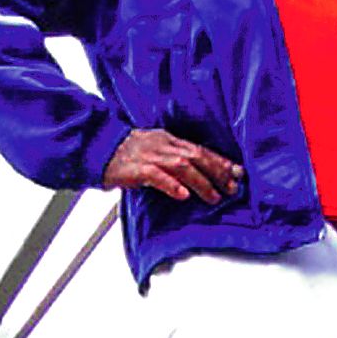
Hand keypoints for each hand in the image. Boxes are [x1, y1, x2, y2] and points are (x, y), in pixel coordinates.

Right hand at [100, 128, 241, 203]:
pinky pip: (157, 176)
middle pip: (196, 156)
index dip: (220, 161)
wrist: (99, 148)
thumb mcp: (156, 150)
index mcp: (169, 140)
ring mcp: (150, 156)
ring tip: (214, 197)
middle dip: (217, 172)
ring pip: (182, 166)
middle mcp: (163, 145)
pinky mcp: (136, 169)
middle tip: (231, 187)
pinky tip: (183, 195)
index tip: (237, 172)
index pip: (200, 149)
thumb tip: (200, 173)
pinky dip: (171, 185)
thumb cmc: (128, 155)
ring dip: (201, 182)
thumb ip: (176, 158)